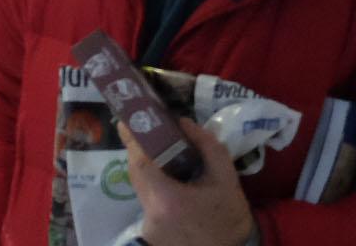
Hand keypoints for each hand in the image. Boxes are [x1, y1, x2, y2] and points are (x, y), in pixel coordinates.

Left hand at [118, 118, 256, 245]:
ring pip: (141, 188)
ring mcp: (147, 227)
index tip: (127, 121)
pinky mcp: (148, 234)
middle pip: (136, 175)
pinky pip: (148, 200)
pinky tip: (170, 178)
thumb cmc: (228, 216)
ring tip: (161, 149)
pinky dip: (155, 185)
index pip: (140, 165)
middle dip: (138, 150)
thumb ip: (208, 146)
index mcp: (167, 199)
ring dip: (148, 168)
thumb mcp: (226, 178)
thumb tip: (184, 123)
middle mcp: (150, 213)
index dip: (132, 141)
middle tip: (142, 128)